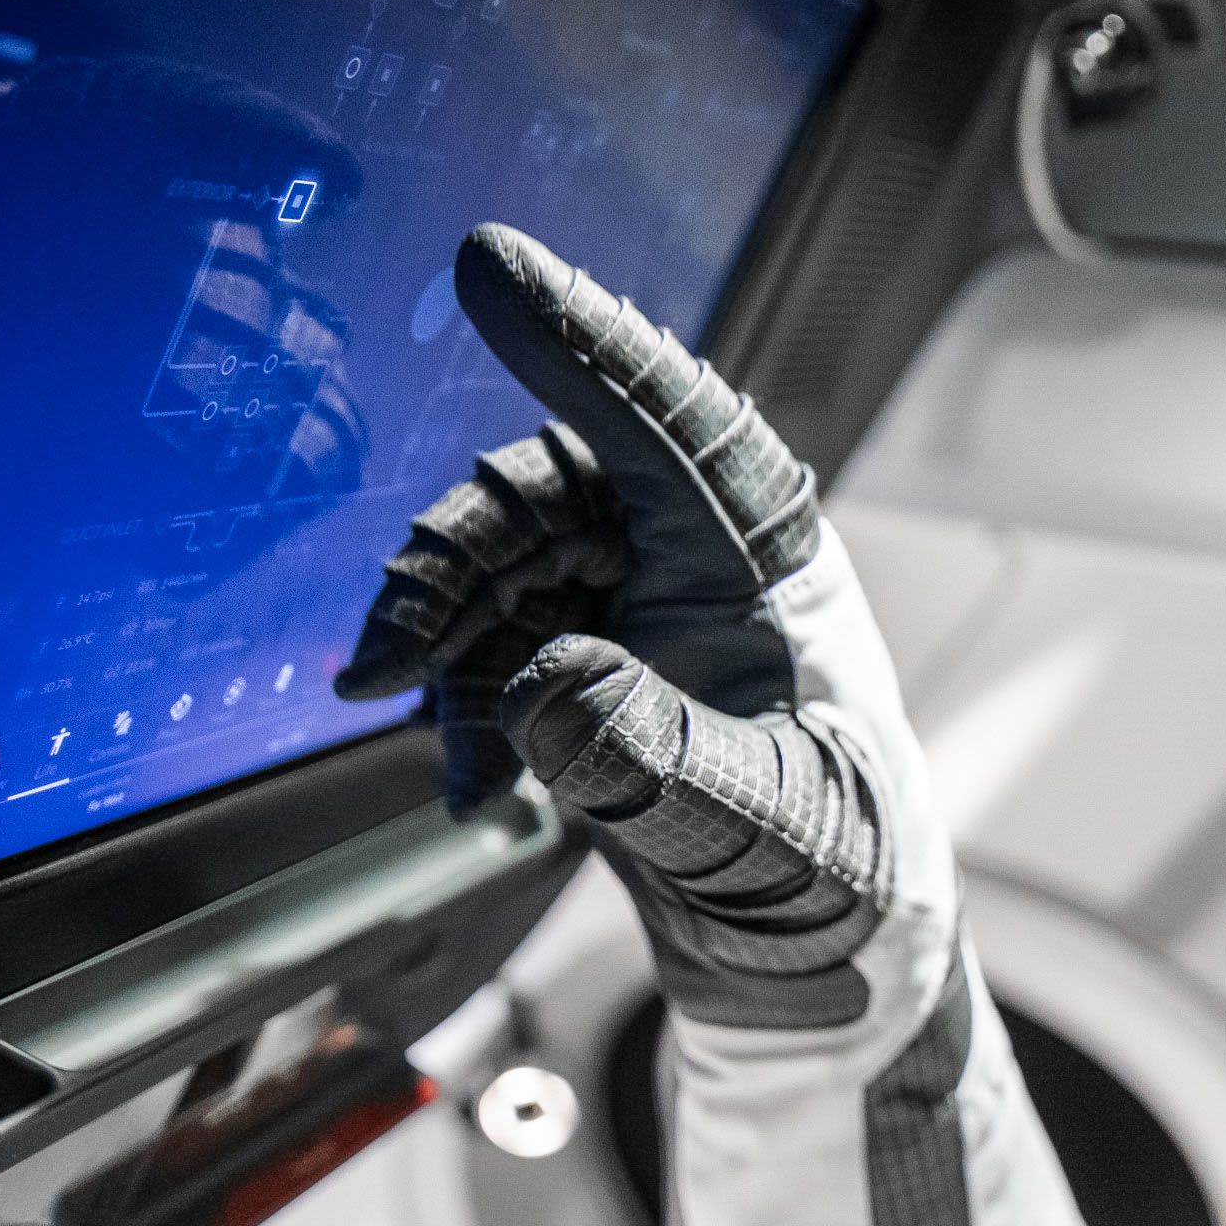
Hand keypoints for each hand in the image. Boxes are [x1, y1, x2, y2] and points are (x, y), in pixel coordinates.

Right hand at [341, 223, 955, 1032]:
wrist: (827, 962)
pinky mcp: (585, 663)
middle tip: (385, 669)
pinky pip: (481, 643)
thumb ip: (657, 758)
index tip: (488, 262)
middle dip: (450, 567)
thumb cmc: (839, 875)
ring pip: (493, 564)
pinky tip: (469, 787)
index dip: (578, 338)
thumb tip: (546, 687)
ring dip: (441, 646)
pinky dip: (455, 705)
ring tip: (450, 757)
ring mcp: (633, 607)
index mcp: (767, 559)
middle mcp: (697, 560)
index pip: (671, 421)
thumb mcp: (762, 828)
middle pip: (538, 493)